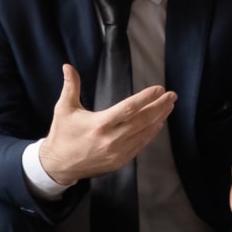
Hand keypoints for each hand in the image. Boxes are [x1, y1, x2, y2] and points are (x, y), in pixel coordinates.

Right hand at [35, 63, 176, 185]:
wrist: (59, 165)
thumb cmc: (62, 134)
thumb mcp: (64, 109)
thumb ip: (70, 86)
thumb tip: (67, 66)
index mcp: (99, 124)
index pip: (129, 108)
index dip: (146, 98)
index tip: (159, 89)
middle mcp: (111, 139)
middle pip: (142, 121)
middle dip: (159, 107)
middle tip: (172, 96)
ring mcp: (117, 153)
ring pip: (144, 134)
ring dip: (159, 119)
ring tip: (169, 106)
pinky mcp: (119, 161)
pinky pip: (140, 146)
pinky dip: (151, 134)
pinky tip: (158, 124)